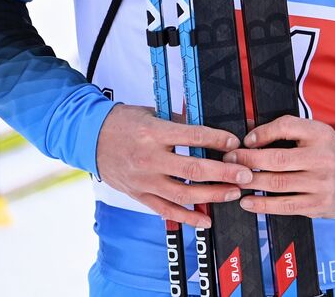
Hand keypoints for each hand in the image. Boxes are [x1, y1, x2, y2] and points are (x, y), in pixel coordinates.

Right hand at [95, 104, 252, 228]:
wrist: (89, 138)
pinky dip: (188, 216)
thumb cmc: (123, 122)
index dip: (217, 140)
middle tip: (245, 175)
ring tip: (233, 193)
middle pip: (192, 169)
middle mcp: (149, 159)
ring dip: (212, 195)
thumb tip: (208, 132)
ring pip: (183, 193)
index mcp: (154, 133)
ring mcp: (144, 180)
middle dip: (223, 173)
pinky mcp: (139, 195)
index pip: (192, 136)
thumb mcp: (152, 113)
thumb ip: (178, 124)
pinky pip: (166, 210)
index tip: (235, 144)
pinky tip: (206, 219)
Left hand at [222, 116, 334, 218]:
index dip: (263, 132)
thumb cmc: (328, 153)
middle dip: (247, 160)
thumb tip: (249, 128)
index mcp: (321, 134)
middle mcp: (322, 158)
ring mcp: (321, 184)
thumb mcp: (315, 134)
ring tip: (233, 180)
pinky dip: (262, 205)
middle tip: (228, 160)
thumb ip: (285, 130)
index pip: (287, 127)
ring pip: (277, 183)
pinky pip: (284, 205)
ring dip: (250, 182)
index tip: (246, 140)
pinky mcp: (317, 205)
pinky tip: (247, 202)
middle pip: (277, 159)